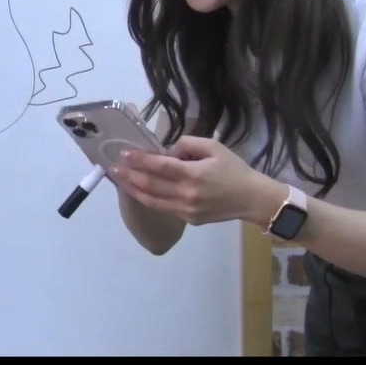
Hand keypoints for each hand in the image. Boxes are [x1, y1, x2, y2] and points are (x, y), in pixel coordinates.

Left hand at [109, 135, 257, 225]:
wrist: (252, 199)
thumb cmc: (234, 169)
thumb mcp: (215, 147)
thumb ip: (188, 144)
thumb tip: (168, 150)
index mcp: (195, 174)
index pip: (161, 166)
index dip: (140, 160)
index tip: (124, 153)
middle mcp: (187, 194)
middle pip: (151, 185)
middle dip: (130, 175)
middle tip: (113, 166)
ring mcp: (187, 210)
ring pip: (152, 200)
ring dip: (134, 189)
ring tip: (120, 179)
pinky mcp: (189, 220)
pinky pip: (164, 207)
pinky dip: (148, 198)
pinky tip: (139, 190)